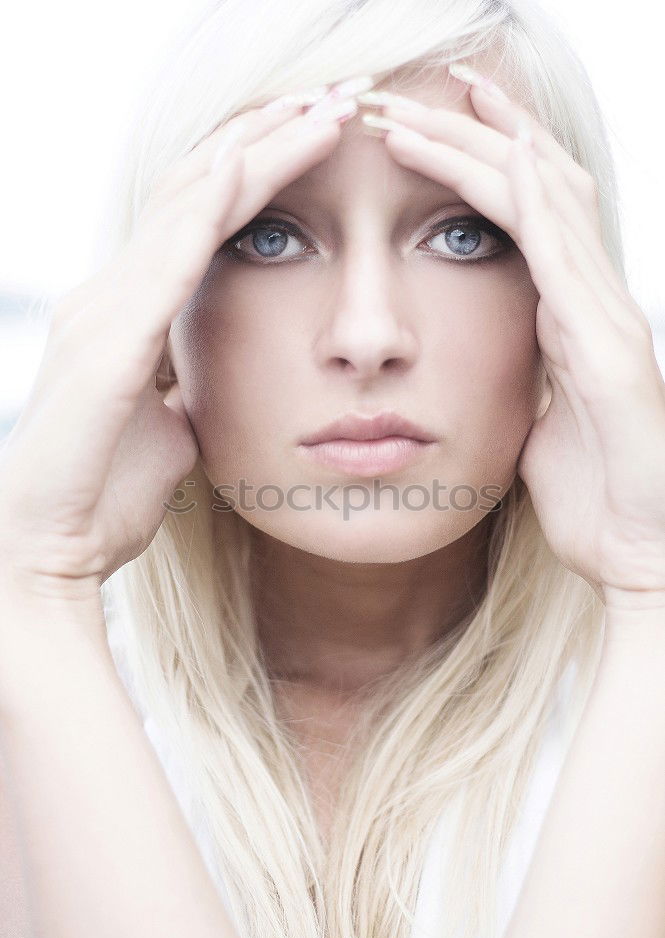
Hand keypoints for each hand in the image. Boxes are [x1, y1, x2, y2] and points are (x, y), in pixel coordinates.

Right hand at [0, 86, 357, 599]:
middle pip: (197, 189)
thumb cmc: (106, 493)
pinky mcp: (108, 344)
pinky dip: (207, 208)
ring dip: (254, 151)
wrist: (52, 548)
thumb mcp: (169, 428)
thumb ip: (188, 391)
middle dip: (267, 138)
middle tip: (336, 95)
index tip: (323, 138)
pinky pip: (165, 261)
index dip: (262, 172)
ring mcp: (104, 311)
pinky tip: (249, 164)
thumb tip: (215, 386)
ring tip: (318, 108)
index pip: (203, 217)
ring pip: (186, 204)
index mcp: (131, 312)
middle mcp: (112, 294)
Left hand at [359, 77, 664, 610]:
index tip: (421, 126)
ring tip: (441, 98)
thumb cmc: (591, 495)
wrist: (641, 551)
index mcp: (568, 316)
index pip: (523, 215)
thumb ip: (517, 376)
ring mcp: (609, 318)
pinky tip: (507, 153)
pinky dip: (539, 201)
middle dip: (476, 132)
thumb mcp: (534, 421)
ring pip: (552, 204)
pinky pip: (570, 259)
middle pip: (537, 187)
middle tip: (413, 89)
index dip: (477, 162)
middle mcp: (594, 301)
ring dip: (493, 146)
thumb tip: (478, 358)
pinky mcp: (611, 350)